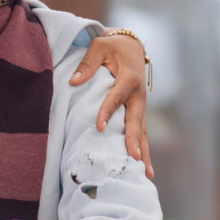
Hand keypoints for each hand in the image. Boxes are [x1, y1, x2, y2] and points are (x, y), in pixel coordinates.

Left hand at [69, 29, 152, 178]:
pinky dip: (142, 148)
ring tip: (146, 174)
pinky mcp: (138, 111)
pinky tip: (143, 167)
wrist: (132, 46)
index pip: (116, 98)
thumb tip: (73, 82)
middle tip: (133, 158)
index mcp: (129, 78)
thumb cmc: (112, 46)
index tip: (100, 127)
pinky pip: (140, 131)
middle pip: (136, 120)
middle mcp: (138, 94)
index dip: (108, 112)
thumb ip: (87, 64)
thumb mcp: (99, 46)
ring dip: (144, 151)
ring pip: (142, 131)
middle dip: (134, 140)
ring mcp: (140, 105)